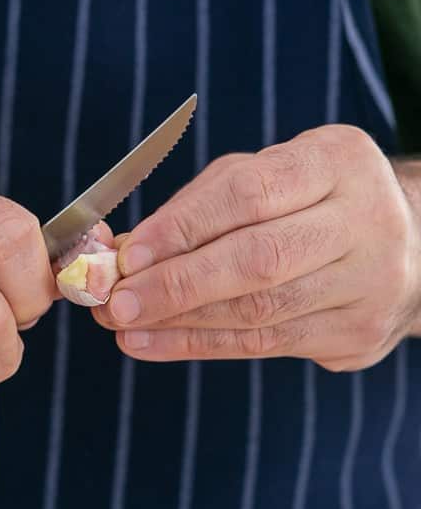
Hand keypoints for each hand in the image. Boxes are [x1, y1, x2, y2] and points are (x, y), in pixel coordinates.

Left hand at [93, 126, 420, 370]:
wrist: (401, 250)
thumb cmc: (305, 206)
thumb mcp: (260, 180)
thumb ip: (194, 209)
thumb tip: (119, 251)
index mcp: (337, 162)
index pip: (252, 194)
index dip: (184, 227)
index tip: (129, 255)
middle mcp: (363, 220)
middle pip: (260, 259)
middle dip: (177, 285)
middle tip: (116, 302)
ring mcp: (367, 283)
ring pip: (259, 311)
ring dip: (179, 323)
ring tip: (123, 326)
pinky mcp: (355, 334)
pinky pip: (263, 346)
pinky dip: (198, 346)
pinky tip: (152, 344)